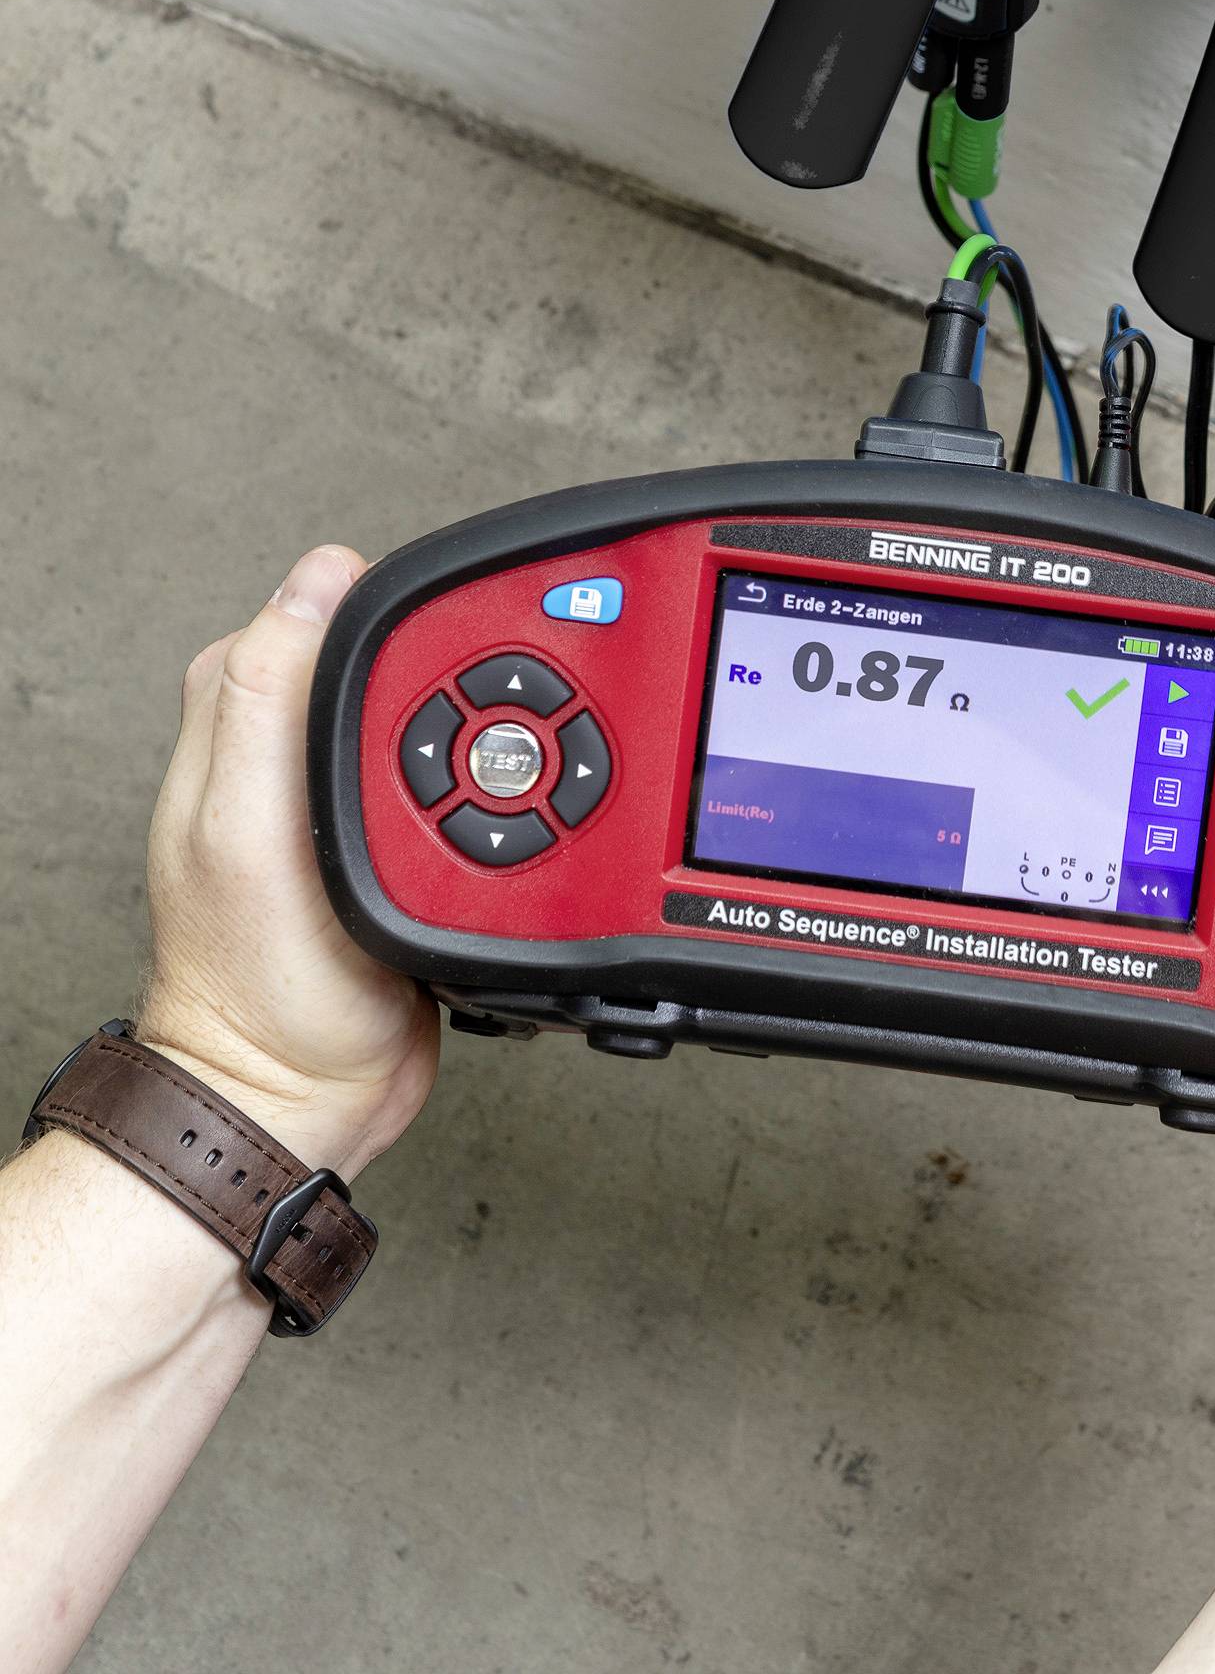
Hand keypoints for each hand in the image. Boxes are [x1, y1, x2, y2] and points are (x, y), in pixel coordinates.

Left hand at [138, 546, 438, 1175]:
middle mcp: (290, 766)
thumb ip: (268, 698)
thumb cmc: (254, 987)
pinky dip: (492, 800)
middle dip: (445, 679)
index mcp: (238, 734)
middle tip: (482, 721)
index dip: (380, 614)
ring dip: (478, 745)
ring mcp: (347, 814)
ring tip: (497, 783)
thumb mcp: (242, 826)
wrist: (303, 1104)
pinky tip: (506, 823)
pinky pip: (460, 795)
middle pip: (389, 669)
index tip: (440, 635)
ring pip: (433, 730)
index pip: (313, 620)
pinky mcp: (402, 857)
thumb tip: (316, 579)